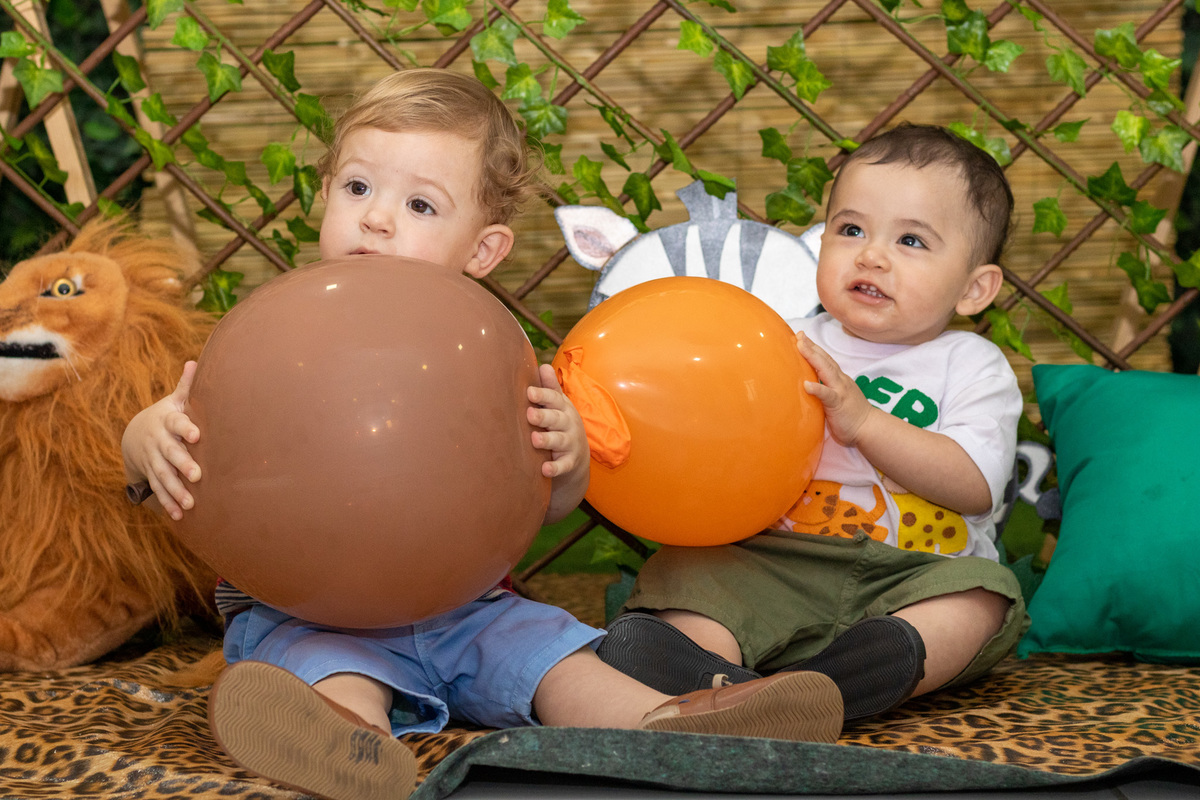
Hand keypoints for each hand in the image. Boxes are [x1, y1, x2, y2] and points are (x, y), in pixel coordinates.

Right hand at [121, 361, 200, 520]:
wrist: (138, 434)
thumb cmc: (168, 415)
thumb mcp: (175, 401)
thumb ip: (187, 386)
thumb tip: (196, 362)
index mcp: (167, 421)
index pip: (176, 423)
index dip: (186, 428)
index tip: (197, 434)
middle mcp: (158, 442)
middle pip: (169, 453)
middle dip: (182, 464)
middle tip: (198, 475)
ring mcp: (153, 460)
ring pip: (163, 476)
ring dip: (175, 490)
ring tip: (190, 504)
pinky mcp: (151, 475)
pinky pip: (158, 490)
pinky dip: (168, 502)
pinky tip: (179, 516)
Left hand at [528, 363, 588, 522]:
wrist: (577, 457)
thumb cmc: (561, 424)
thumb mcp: (559, 406)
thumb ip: (550, 388)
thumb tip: (542, 365)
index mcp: (563, 408)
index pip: (554, 399)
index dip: (543, 395)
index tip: (529, 392)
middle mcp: (568, 424)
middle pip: (557, 418)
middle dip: (544, 416)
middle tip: (529, 414)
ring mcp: (570, 444)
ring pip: (560, 441)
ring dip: (548, 440)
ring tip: (534, 439)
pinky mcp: (570, 462)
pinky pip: (564, 465)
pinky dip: (555, 468)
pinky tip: (544, 469)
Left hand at [797, 333, 874, 447]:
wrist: (869, 428)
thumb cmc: (850, 415)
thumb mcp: (837, 397)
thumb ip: (826, 389)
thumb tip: (809, 385)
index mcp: (838, 379)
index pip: (825, 360)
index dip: (814, 348)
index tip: (802, 336)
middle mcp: (840, 381)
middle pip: (825, 359)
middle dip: (812, 346)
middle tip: (799, 335)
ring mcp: (840, 391)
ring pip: (826, 370)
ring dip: (813, 357)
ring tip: (801, 347)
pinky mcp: (838, 404)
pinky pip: (827, 395)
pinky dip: (817, 388)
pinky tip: (806, 385)